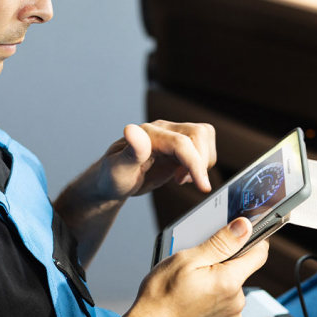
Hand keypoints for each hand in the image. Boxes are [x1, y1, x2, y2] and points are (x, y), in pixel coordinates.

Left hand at [94, 120, 216, 200]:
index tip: (202, 186)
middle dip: (200, 162)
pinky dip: (200, 163)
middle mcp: (163, 130)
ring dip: (201, 162)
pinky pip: (201, 146)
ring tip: (180, 178)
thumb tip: (132, 129)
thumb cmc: (112, 177)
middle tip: (180, 181)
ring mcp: (172, 136)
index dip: (195, 163)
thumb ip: (130, 151)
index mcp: (148, 134)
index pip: (181, 143)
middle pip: (199, 134)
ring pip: (204, 137)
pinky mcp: (179, 146)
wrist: (113, 181)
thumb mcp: (117, 169)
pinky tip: (182, 175)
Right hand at [122, 218, 268, 316]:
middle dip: (224, 267)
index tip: (241, 237)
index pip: (259, 254)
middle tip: (197, 269)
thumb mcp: (187, 259)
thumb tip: (244, 227)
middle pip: (241, 274)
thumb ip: (221, 242)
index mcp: (230, 282)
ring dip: (218, 288)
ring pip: (232, 293)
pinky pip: (226, 311)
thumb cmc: (161, 297)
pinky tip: (194, 305)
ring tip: (192, 290)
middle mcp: (236, 303)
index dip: (252, 241)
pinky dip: (214, 306)